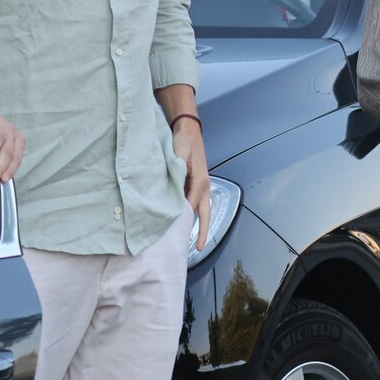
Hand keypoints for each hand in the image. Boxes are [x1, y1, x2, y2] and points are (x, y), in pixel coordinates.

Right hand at [0, 86, 24, 182]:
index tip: (3, 180)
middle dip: (1, 165)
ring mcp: (2, 124)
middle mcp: (12, 132)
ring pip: (0, 139)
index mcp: (18, 141)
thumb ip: (2, 160)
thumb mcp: (1, 148)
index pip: (16, 157)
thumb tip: (0, 180)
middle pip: (8, 150)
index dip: (10, 169)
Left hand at [173, 119, 210, 249]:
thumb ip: (178, 170)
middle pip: (205, 214)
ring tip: (194, 242)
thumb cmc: (184, 141)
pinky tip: (185, 222)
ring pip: (202, 210)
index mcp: (200, 182)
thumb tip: (175, 188)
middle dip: (203, 231)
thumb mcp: (180, 154)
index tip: (176, 232)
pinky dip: (193, 214)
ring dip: (199, 225)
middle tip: (199, 249)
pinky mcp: (196, 184)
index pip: (192, 205)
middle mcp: (204, 187)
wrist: (188, 130)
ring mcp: (202, 186)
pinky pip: (196, 204)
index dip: (184, 219)